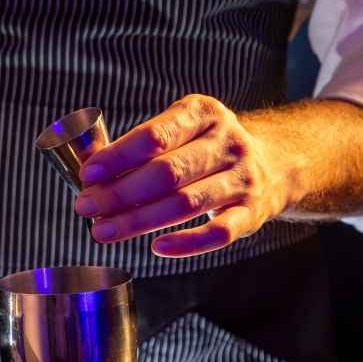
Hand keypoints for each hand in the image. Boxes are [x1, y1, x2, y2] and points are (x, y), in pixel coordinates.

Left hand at [74, 94, 295, 257]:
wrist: (276, 162)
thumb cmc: (207, 147)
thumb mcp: (182, 128)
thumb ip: (139, 146)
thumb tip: (89, 171)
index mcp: (203, 113)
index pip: (156, 136)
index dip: (119, 156)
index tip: (88, 174)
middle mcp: (226, 143)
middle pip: (168, 172)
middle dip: (121, 192)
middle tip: (86, 207)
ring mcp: (242, 179)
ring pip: (186, 203)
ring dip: (139, 220)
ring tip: (103, 231)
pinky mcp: (252, 213)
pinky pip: (218, 232)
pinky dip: (187, 242)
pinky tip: (156, 247)